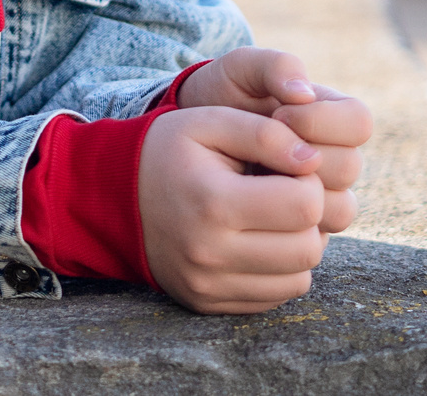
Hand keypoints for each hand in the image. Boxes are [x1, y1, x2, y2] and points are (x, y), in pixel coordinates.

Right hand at [137, 105, 331, 312]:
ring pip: (299, 280)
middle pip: (307, 249)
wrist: (112, 198)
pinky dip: (279, 271)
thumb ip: (264, 133)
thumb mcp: (208, 121)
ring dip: (298, 246)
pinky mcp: (209, 304)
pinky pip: (275, 298)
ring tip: (275, 218)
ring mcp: (209, 286)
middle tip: (286, 194)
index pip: (304, 205)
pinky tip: (259, 241)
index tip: (288, 169)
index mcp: (213, 203)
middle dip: (308, 218)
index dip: (309, 181)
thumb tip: (313, 158)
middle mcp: (211, 254)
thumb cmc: (168, 151)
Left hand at [177, 48, 374, 233]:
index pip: (358, 122)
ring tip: (255, 181)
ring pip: (339, 209)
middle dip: (304, 158)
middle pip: (350, 167)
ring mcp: (323, 195)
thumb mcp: (240, 69)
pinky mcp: (303, 228)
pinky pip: (315, 238)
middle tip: (261, 153)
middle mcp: (336, 157)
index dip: (323, 121)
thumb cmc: (221, 96)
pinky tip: (253, 209)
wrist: (190, 143)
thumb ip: (274, 65)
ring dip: (296, 196)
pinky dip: (287, 227)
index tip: (279, 114)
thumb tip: (303, 92)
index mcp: (333, 115)